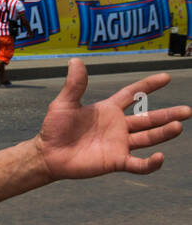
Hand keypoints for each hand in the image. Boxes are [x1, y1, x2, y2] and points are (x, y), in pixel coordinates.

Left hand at [33, 59, 189, 179]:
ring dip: (164, 133)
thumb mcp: (64, 104)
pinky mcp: (116, 161)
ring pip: (148, 138)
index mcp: (109, 110)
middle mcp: (118, 126)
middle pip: (149, 119)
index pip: (133, 94)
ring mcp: (119, 144)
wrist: (48, 154)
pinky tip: (160, 157)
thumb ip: (74, 85)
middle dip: (168, 115)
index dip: (149, 85)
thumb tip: (75, 61)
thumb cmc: (54, 129)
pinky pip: (138, 164)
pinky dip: (150, 163)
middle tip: (188, 111)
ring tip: (178, 126)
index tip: (166, 77)